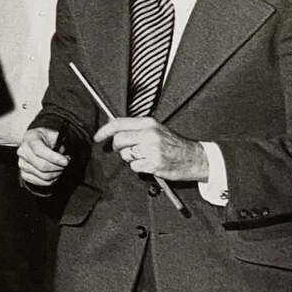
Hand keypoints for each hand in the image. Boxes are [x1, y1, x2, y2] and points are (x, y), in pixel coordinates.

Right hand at [18, 127, 69, 186]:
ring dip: (57, 174)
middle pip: (42, 166)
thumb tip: (63, 154)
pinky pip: (42, 182)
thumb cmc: (44, 138)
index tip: (65, 161)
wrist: (31, 141)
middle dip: (58, 167)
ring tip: (60, 167)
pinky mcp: (24, 175)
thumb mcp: (52, 133)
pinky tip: (55, 173)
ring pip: (44, 176)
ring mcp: (22, 164)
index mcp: (30, 139)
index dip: (54, 158)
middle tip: (65, 164)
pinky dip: (52, 180)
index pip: (39, 151)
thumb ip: (59, 142)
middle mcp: (23, 152)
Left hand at [93, 117, 207, 181]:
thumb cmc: (173, 144)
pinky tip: (150, 164)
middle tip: (125, 150)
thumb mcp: (156, 129)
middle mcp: (149, 134)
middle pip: (118, 140)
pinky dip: (139, 168)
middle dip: (117, 148)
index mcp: (148, 123)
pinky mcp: (154, 163)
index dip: (104, 130)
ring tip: (145, 156)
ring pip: (125, 155)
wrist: (195, 158)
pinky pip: (134, 167)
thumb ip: (135, 127)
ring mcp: (151, 149)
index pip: (119, 123)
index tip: (97, 137)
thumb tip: (111, 126)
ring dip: (131, 158)